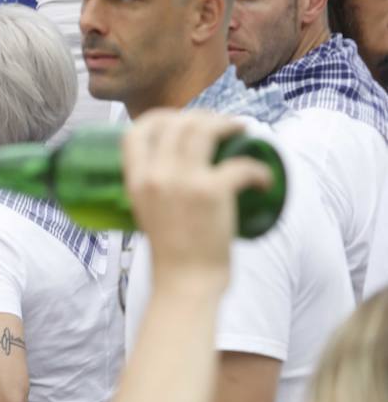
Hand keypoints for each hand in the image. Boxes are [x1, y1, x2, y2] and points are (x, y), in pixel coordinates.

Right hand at [123, 111, 273, 294]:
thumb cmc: (171, 255)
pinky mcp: (214, 192)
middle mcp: (156, 176)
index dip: (159, 117)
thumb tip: (174, 168)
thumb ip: (154, 189)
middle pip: (178, 123)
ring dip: (227, 125)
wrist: (185, 285)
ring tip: (241, 131)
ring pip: (205, 129)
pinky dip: (258, 169)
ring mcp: (185, 182)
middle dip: (203, 117)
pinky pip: (241, 164)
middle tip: (220, 126)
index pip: (137, 131)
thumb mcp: (147, 213)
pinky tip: (265, 179)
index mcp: (136, 182)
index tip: (178, 120)